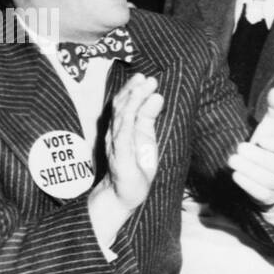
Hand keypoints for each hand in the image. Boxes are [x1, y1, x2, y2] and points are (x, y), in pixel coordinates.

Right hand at [100, 74, 163, 211]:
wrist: (124, 196)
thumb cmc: (135, 166)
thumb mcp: (146, 138)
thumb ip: (149, 118)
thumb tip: (157, 96)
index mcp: (123, 128)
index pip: (124, 104)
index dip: (133, 90)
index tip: (144, 77)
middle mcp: (116, 133)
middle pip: (121, 107)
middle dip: (132, 90)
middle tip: (145, 77)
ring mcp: (116, 145)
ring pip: (121, 118)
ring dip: (131, 100)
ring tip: (143, 87)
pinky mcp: (120, 158)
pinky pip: (121, 137)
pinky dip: (127, 122)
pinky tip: (133, 111)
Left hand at [228, 87, 273, 209]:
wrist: (264, 170)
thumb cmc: (269, 144)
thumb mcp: (272, 126)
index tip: (261, 139)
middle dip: (258, 158)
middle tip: (239, 148)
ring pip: (270, 181)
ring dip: (249, 170)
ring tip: (232, 160)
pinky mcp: (270, 198)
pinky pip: (261, 194)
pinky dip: (247, 184)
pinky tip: (236, 174)